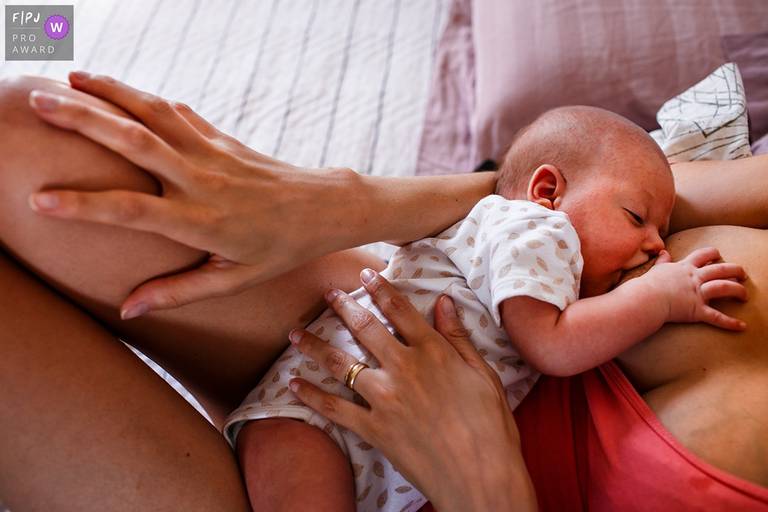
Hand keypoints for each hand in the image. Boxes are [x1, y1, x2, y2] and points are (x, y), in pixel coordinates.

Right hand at [26, 71, 366, 318]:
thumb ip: (180, 292)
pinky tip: (118, 88)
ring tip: (70, 79)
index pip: (132, 210)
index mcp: (201, 222)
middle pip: (135, 144)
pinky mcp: (223, 139)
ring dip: (111, 92)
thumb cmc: (282, 250)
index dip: (84, 205)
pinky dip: (145, 97)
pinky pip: (179, 112)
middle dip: (83, 120)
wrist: (327, 208)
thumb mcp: (235, 281)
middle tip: (39, 104)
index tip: (40, 199)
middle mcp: (202, 181)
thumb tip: (128, 309)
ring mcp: (214, 154)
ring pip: (155, 114)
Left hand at [287, 270, 535, 511]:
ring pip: (340, 363)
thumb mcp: (483, 374)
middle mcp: (402, 368)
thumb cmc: (490, 426)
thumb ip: (458, 337)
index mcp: (432, 352)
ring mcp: (383, 398)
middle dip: (343, 307)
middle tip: (327, 293)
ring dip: (314, 345)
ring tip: (295, 333)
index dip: (380, 290)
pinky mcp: (372, 428)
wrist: (479, 476)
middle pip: (364, 329)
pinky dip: (310, 395)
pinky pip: (332, 408)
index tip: (365, 274)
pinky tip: (292, 383)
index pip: (399, 311)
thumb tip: (444, 301)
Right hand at [644, 247, 747, 329]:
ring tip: (745, 296)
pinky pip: (717, 317)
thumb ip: (662, 261)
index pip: (703, 255)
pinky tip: (742, 326)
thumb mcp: (656, 269)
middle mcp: (695, 278)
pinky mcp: (697, 310)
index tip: (718, 255)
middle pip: (721, 269)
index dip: (713, 254)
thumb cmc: (648, 285)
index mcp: (685, 268)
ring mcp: (697, 293)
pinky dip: (730, 322)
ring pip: (724, 287)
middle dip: (735, 270)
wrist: (645, 298)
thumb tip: (663, 252)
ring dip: (738, 291)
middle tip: (742, 274)